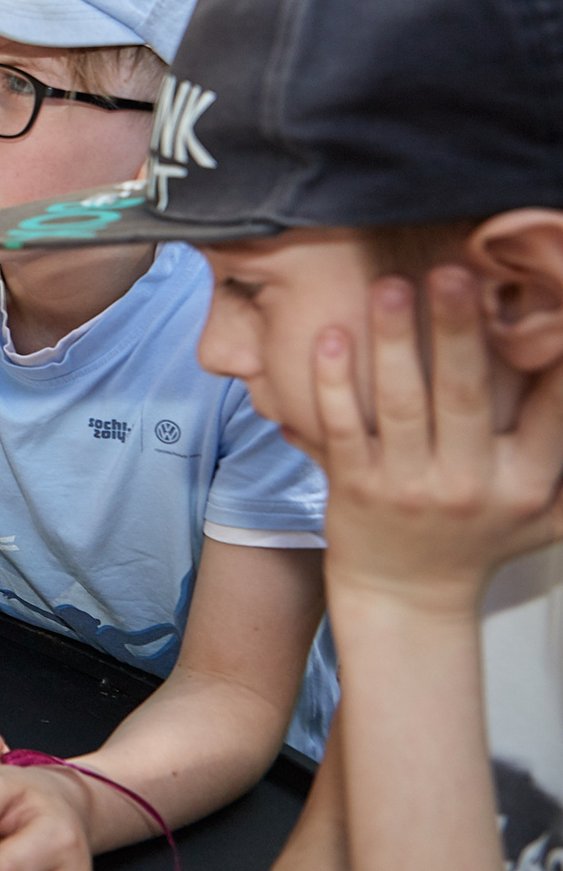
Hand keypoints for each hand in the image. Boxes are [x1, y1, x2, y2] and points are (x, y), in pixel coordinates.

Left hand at [308, 268, 562, 616]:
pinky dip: (333, 382)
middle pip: (466, 395)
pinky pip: (342, 426)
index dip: (552, 358)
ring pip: (400, 402)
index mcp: (525, 484)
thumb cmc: (478, 543)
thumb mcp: (547, 517)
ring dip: (395, 340)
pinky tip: (330, 337)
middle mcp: (470, 485)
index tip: (548, 304)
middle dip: (459, 331)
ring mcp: (407, 487)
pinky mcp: (353, 487)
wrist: (407, 598)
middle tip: (454, 272)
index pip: (552, 411)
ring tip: (390, 285)